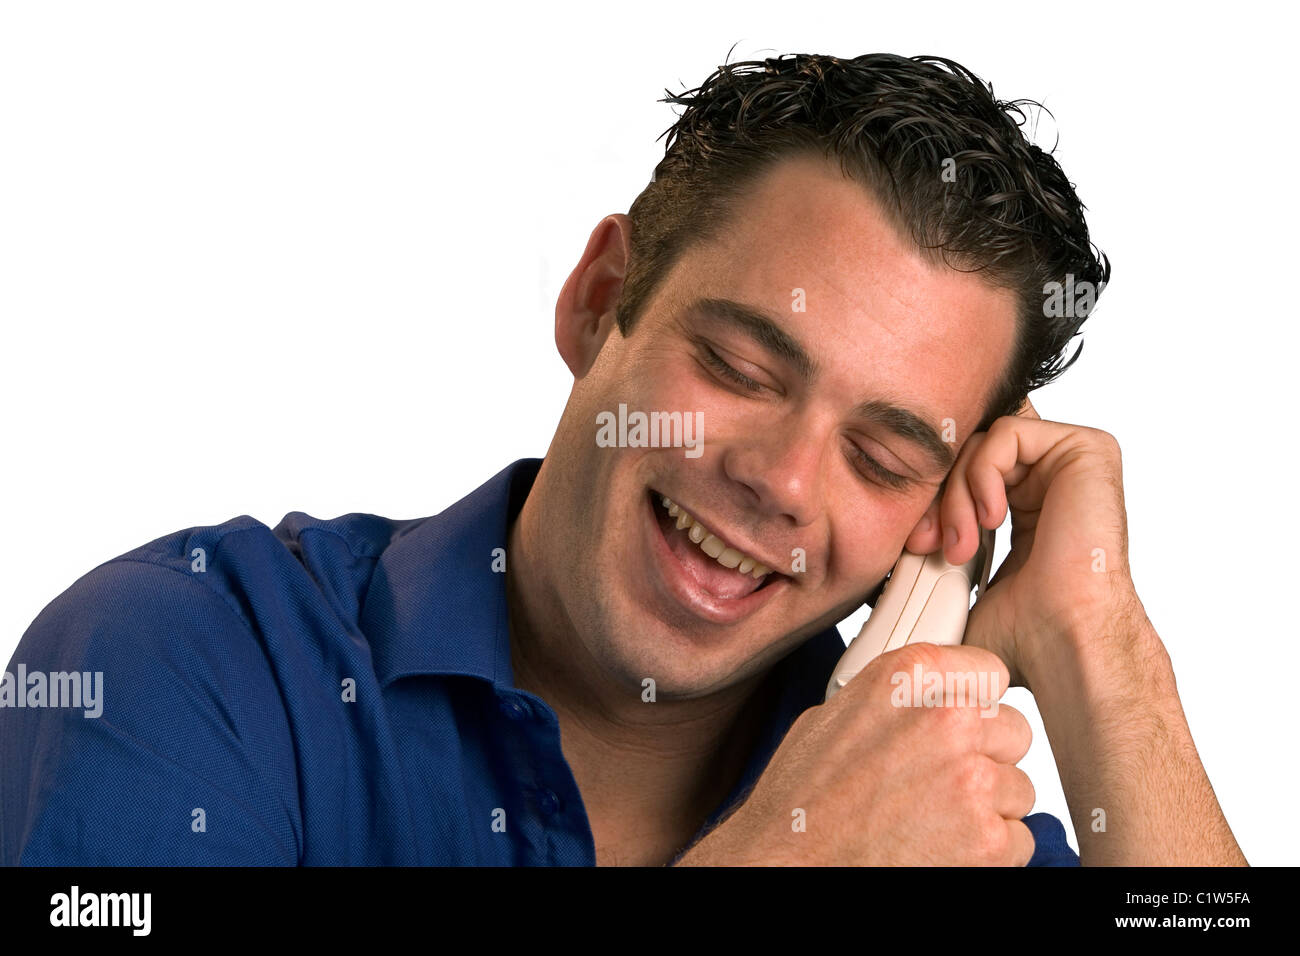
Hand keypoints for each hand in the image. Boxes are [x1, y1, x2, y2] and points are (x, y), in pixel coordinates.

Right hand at [674, 643, 1035, 865]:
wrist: (788, 867)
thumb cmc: (799, 801)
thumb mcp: (832, 717)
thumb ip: (894, 697)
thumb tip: (928, 696)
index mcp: (907, 676)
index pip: (988, 671)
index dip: (975, 701)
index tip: (964, 720)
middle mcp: (946, 719)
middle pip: (1012, 731)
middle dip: (985, 757)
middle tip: (940, 782)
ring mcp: (971, 781)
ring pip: (1018, 788)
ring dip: (987, 806)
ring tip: (931, 820)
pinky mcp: (987, 841)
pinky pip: (1018, 839)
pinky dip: (989, 851)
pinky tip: (940, 848)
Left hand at [918, 398, 1144, 687]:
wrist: (1061, 639)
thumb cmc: (1024, 628)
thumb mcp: (959, 580)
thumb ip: (934, 547)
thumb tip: (887, 557)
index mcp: (1024, 503)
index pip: (961, 472)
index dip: (932, 500)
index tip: (917, 545)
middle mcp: (1048, 478)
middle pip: (967, 454)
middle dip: (938, 498)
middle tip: (927, 545)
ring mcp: (1069, 462)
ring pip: (980, 445)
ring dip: (956, 494)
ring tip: (961, 545)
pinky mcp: (1086, 449)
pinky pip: (1006, 434)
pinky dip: (983, 474)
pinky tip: (991, 519)